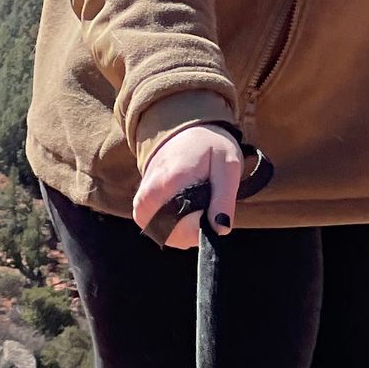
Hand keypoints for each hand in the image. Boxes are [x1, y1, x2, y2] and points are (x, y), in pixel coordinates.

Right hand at [133, 125, 243, 249]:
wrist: (182, 131)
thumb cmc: (208, 146)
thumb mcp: (227, 164)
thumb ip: (224, 198)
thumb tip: (220, 229)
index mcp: (169, 183)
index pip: (186, 228)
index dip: (205, 226)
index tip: (215, 209)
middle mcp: (148, 197)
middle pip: (177, 235)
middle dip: (198, 228)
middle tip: (208, 201)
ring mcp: (141, 205)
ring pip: (169, 236)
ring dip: (189, 227)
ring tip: (198, 200)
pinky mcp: (141, 210)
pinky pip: (162, 231)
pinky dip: (178, 226)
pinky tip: (188, 207)